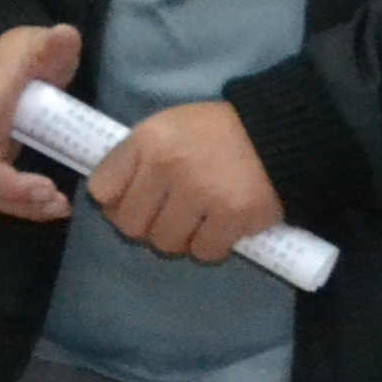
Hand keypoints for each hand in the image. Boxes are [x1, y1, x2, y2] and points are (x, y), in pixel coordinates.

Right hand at [0, 24, 84, 221]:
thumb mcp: (39, 41)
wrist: (14, 64)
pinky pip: (1, 194)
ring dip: (18, 205)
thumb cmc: (25, 53)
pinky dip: (24, 207)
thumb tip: (64, 35)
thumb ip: (52, 41)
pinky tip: (55, 207)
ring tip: (59, 207)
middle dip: (8, 188)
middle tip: (51, 194)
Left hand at [92, 100, 286, 264]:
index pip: (102, 189)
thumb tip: (111, 202)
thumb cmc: (215, 134)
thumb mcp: (166, 129)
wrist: (279, 136)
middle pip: (130, 224)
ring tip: (197, 222)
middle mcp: (167, 165)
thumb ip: (137, 160)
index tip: (133, 203)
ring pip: (165, 242)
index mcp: (146, 141)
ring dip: (180, 239)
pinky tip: (221, 229)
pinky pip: (204, 251)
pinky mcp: (233, 215)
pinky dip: (211, 246)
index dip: (115, 203)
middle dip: (146, 227)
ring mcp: (200, 192)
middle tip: (168, 219)